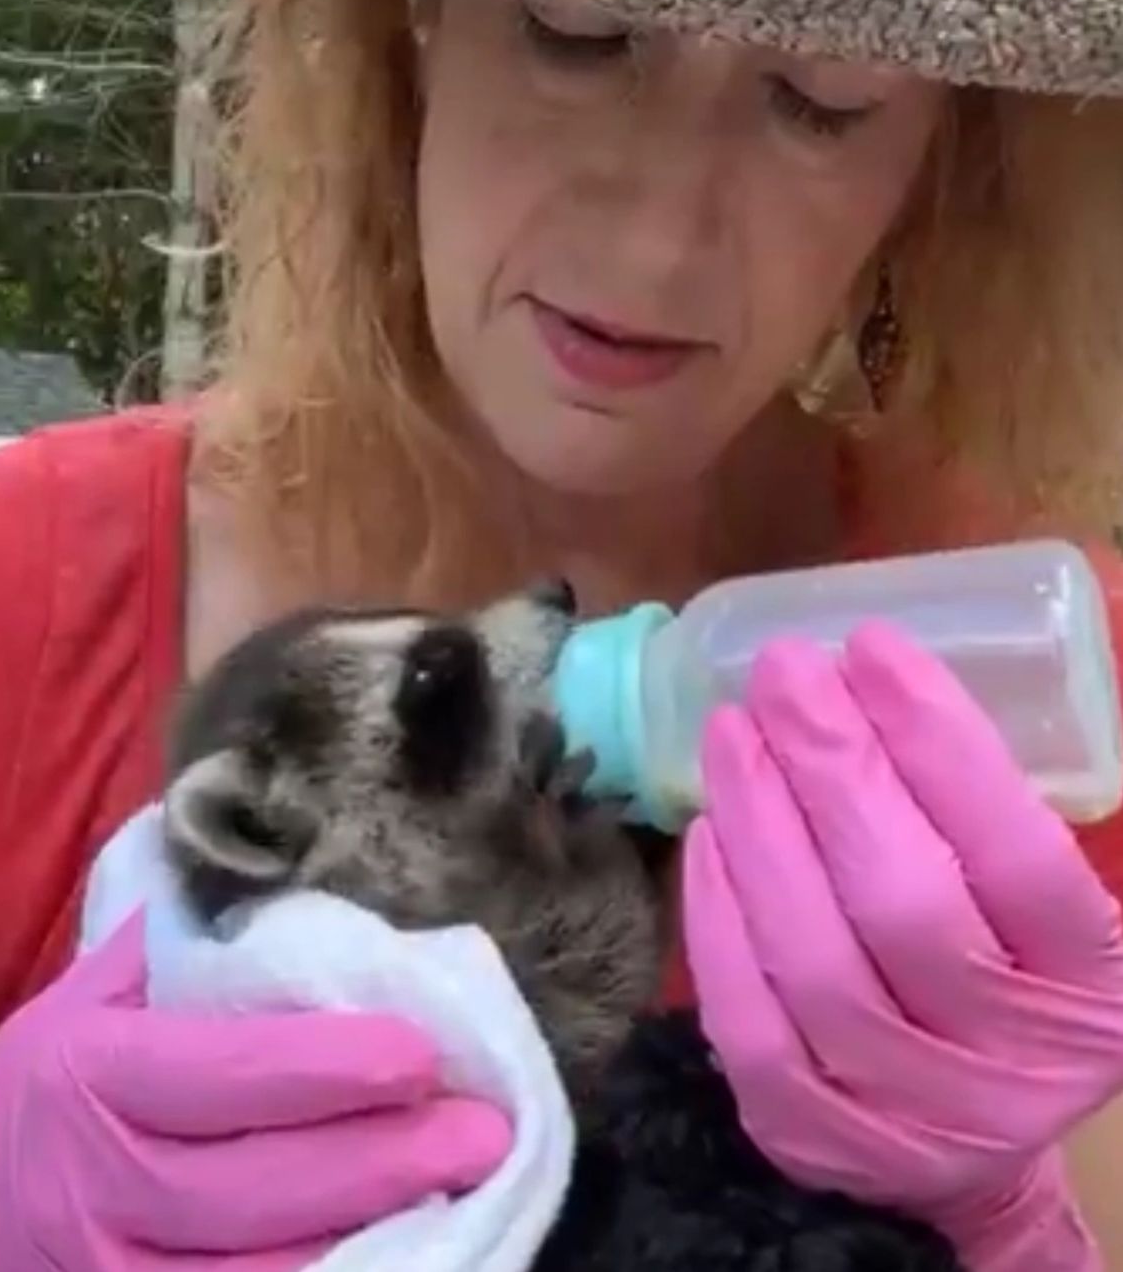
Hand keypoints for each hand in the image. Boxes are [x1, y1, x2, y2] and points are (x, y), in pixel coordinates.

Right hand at [0, 911, 510, 1271]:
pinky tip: (401, 1256)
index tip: (423, 1052)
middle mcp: (98, 1182)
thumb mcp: (96, 991)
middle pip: (254, 1189)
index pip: (224, 1074)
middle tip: (485, 1132)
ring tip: (468, 1197)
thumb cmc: (57, 1070)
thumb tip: (308, 887)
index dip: (327, 1069)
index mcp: (96, 1073)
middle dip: (380, 1163)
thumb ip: (189, 948)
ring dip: (372, 1243)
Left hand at [683, 621, 1122, 1270]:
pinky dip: (718, 910)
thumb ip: (988, 809)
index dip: (938, 739)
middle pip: (904, 898)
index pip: (1016, 852)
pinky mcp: (809, 1133)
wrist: (971, 1148)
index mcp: (1089, 984)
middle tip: (783, 668)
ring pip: (813, 955)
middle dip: (832, 764)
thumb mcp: (1040, 904)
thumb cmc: (1004, 973)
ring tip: (731, 727)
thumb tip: (876, 668)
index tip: (872, 644)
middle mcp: (1007, 1059)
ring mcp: (904, 1110)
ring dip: (761, 821)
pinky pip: (745, 1016)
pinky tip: (707, 828)